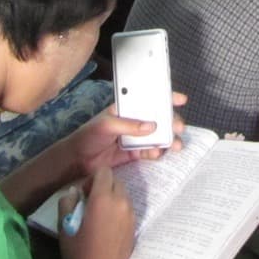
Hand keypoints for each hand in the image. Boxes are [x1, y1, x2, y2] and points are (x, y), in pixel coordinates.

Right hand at [58, 169, 134, 258]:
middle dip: (103, 186)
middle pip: (115, 181)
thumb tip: (74, 191)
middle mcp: (121, 202)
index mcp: (103, 199)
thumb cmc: (78, 252)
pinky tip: (108, 224)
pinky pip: (128, 208)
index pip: (104, 171)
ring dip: (112, 197)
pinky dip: (119, 209)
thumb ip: (67, 202)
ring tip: (100, 214)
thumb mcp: (64, 226)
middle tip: (90, 202)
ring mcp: (131, 214)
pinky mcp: (135, 226)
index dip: (92, 178)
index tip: (84, 192)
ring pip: (123, 194)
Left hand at [71, 93, 187, 173]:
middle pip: (158, 119)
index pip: (148, 100)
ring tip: (176, 145)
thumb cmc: (88, 136)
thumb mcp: (107, 125)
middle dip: (171, 122)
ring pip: (158, 136)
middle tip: (179, 127)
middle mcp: (134, 121)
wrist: (77, 160)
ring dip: (168, 140)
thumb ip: (129, 125)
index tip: (180, 99)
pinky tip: (159, 153)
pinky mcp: (134, 153)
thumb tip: (152, 126)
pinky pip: (150, 151)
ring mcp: (136, 137)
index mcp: (127, 108)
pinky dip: (157, 152)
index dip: (165, 98)